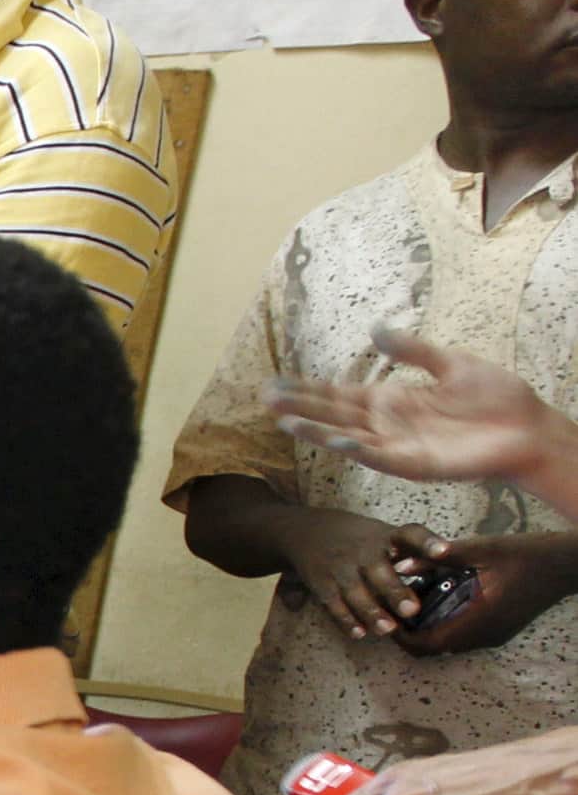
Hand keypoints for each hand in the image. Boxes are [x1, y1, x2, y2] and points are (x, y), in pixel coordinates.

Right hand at [266, 332, 577, 517]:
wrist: (529, 428)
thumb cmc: (497, 398)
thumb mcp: (452, 364)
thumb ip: (412, 351)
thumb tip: (375, 330)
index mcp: (392, 400)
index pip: (339, 395)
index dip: (308, 389)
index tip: (275, 383)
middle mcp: (387, 425)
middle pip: (333, 415)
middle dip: (299, 407)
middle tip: (264, 399)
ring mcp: (398, 446)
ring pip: (346, 438)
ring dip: (315, 431)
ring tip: (285, 422)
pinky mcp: (415, 464)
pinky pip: (379, 457)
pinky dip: (357, 449)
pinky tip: (335, 440)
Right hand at [275, 509, 442, 639]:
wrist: (305, 531)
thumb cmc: (360, 538)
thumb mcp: (384, 534)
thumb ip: (412, 551)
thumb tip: (450, 568)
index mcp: (385, 536)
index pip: (410, 534)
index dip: (428, 542)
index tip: (444, 551)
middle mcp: (363, 551)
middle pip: (380, 571)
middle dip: (394, 590)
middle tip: (412, 609)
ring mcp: (340, 569)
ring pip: (356, 593)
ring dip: (371, 612)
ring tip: (388, 629)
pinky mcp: (322, 585)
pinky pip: (334, 605)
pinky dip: (346, 620)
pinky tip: (359, 633)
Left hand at [393, 532, 577, 656]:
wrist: (568, 563)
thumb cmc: (528, 554)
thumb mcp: (482, 549)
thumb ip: (438, 556)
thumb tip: (398, 563)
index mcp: (478, 620)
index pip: (427, 645)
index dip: (401, 637)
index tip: (385, 617)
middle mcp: (485, 635)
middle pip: (434, 649)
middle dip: (410, 635)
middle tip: (393, 610)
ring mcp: (494, 635)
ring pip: (448, 644)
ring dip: (427, 631)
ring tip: (410, 605)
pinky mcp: (500, 629)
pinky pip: (463, 637)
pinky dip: (444, 626)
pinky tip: (438, 601)